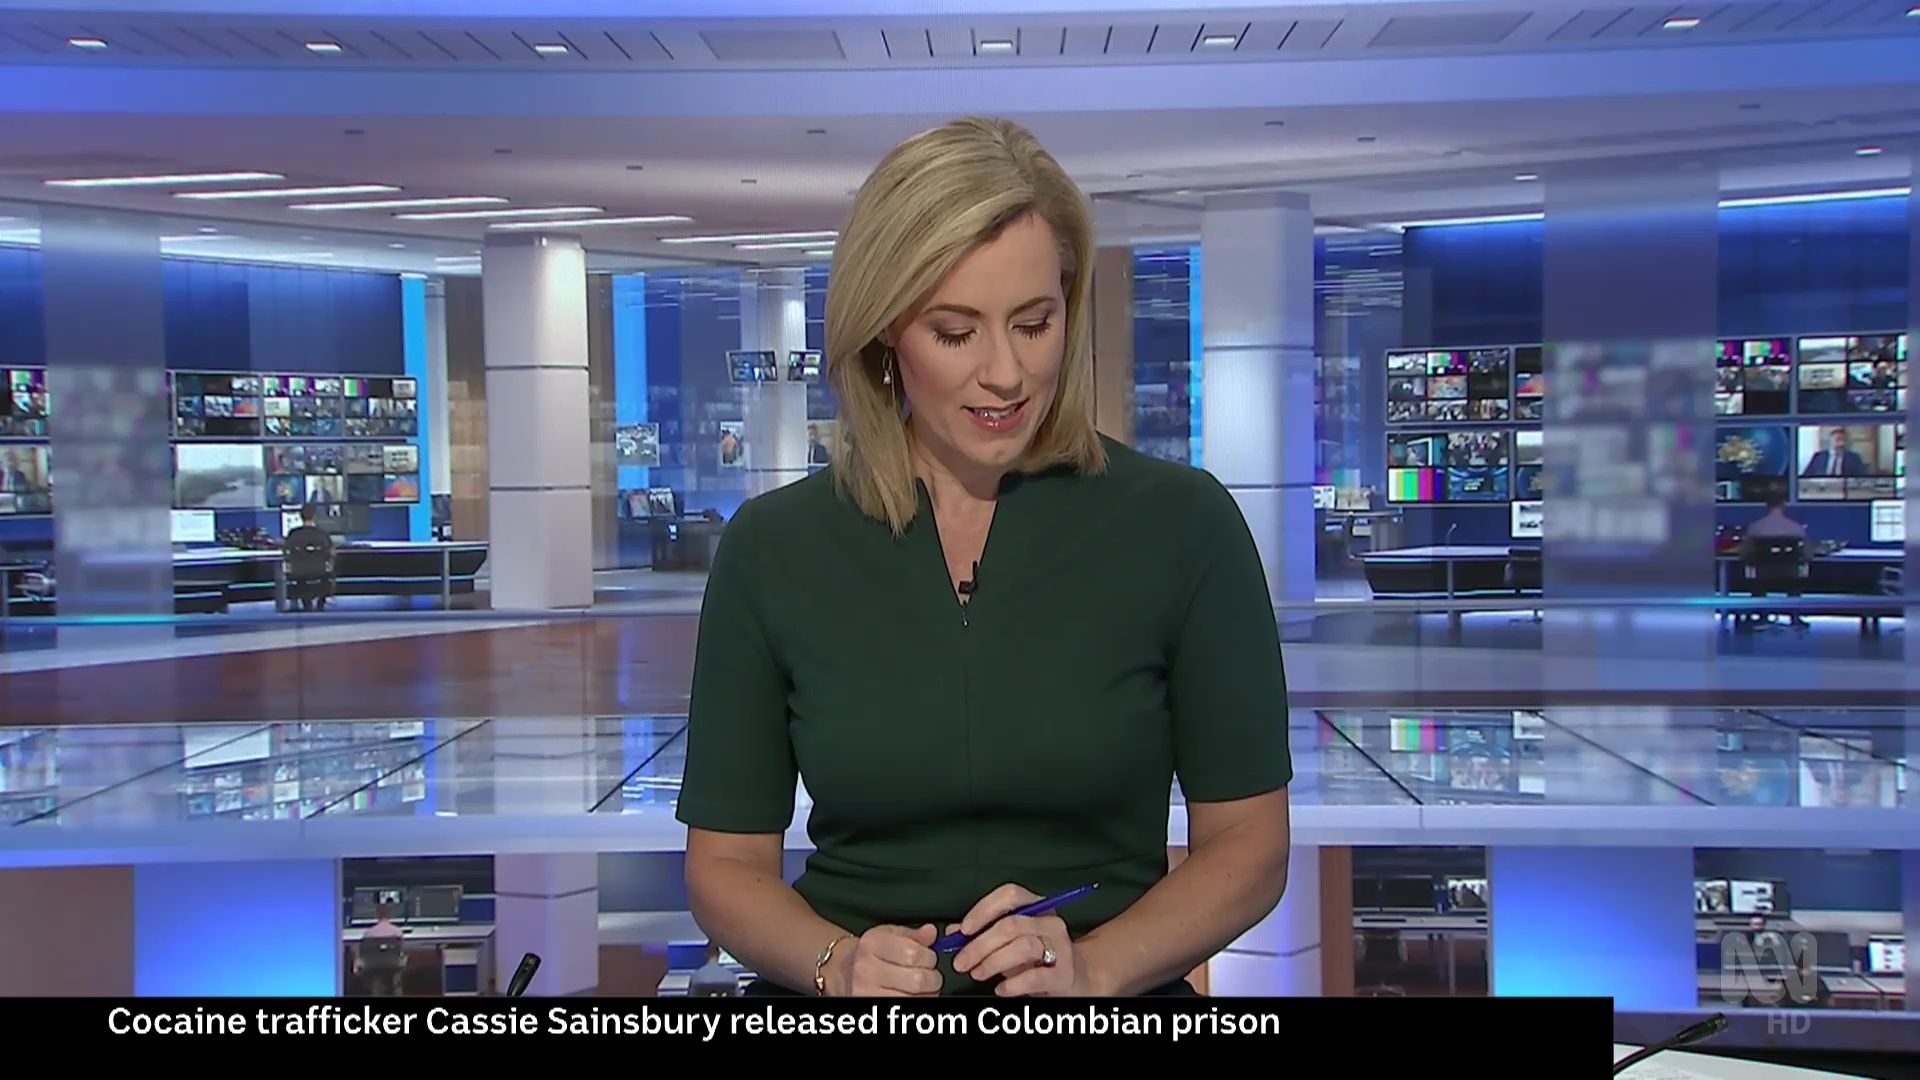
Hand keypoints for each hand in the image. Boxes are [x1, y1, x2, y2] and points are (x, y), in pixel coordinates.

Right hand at [826, 923, 940, 996]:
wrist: (844, 972)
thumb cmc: (870, 953)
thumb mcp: (888, 935)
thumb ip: (913, 934)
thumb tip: (931, 932)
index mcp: (872, 944)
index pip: (914, 953)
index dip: (929, 957)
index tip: (928, 957)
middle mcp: (866, 969)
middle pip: (917, 979)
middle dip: (932, 977)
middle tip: (929, 974)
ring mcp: (867, 992)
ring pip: (915, 998)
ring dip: (927, 993)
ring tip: (921, 986)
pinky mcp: (871, 1006)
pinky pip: (907, 1009)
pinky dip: (917, 1002)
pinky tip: (912, 995)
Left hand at [950, 884, 1090, 996]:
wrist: (1075, 978)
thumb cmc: (1036, 958)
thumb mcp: (1009, 942)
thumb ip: (981, 934)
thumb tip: (952, 932)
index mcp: (1037, 907)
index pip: (1009, 895)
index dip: (983, 910)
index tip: (963, 930)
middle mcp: (1051, 923)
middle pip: (1010, 925)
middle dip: (979, 945)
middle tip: (961, 962)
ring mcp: (1061, 948)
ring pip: (1022, 947)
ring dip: (993, 962)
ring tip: (978, 974)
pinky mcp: (1064, 974)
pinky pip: (1034, 977)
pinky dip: (1012, 984)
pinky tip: (1001, 989)